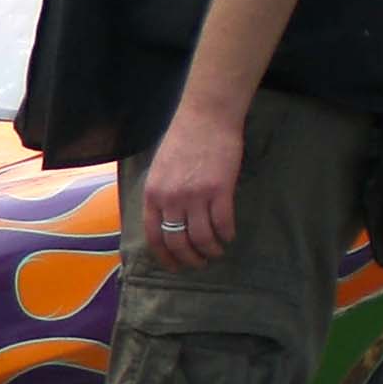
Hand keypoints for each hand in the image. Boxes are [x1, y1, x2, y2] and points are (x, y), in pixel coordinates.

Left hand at [142, 103, 243, 269]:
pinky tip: (229, 236)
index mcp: (153, 194)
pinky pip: (223, 223)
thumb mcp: (159, 170)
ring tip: (216, 252)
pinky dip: (226, 234)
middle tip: (199, 263)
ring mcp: (195, 195)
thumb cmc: (182, 140)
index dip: (165, 257)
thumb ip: (160, 196)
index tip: (174, 266)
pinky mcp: (220, 190)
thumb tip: (166, 223)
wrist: (206, 117)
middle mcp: (171, 198)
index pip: (154, 236)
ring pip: (201, 237)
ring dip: (210, 250)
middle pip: (178, 242)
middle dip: (189, 259)